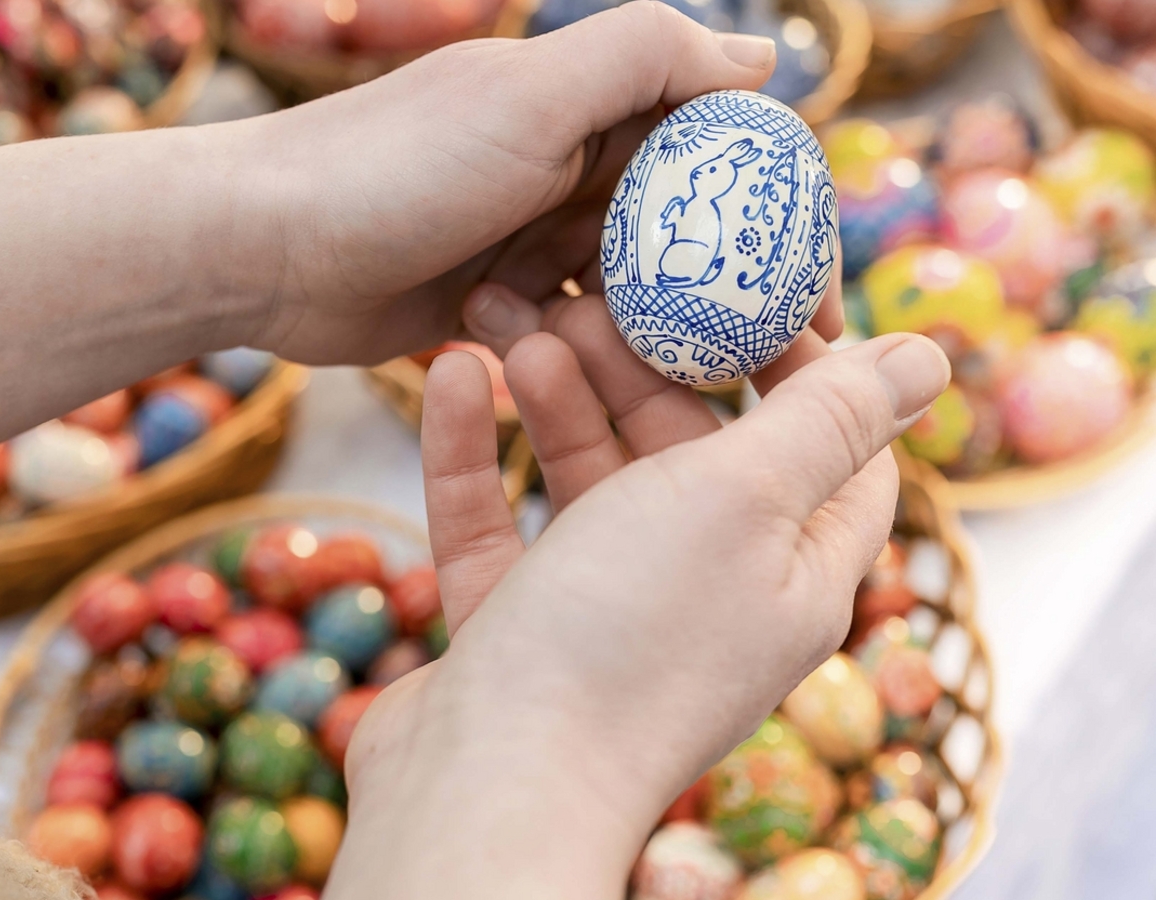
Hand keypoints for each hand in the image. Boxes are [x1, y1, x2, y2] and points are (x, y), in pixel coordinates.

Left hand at [245, 2, 784, 364]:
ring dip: (650, 335)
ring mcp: (530, 233)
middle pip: (686, 232)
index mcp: (592, 102)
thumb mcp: (527, 97)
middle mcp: (569, 161)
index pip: (723, 153)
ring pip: (630, 291)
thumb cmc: (392, 167)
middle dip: (729, 300)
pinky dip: (581, 351)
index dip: (779, 223)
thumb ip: (646, 60)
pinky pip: (568, 328)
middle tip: (769, 376)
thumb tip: (767, 64)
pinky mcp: (494, 298)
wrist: (262, 248)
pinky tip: (583, 379)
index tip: (813, 300)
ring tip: (670, 390)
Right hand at [323, 304, 948, 899]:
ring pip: (588, 476)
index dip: (794, 355)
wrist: (487, 787)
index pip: (828, 443)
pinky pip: (498, 521)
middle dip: (642, 360)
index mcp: (794, 569)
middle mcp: (708, 592)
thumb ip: (826, 419)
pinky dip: (476, 451)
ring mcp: (605, 613)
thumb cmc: (628, 636)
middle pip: (692, 447)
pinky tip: (451, 374)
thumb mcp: (744, 499)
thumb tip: (924, 359)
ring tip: (513, 323)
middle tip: (587, 294)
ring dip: (554, 393)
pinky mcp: (514, 625)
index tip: (732, 280)